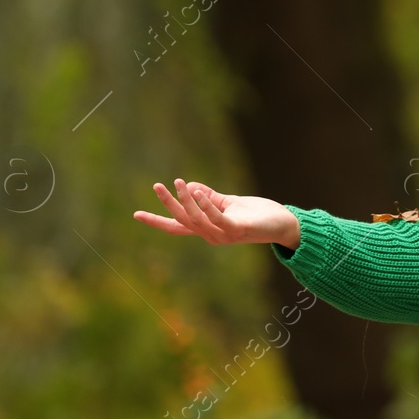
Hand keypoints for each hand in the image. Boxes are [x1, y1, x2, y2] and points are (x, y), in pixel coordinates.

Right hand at [133, 178, 300, 249]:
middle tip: (156, 186)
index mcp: (207, 229)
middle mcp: (211, 235)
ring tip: (178, 182)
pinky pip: (217, 218)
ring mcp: (223, 235)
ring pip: (197, 219)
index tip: (135, 214)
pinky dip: (206, 205)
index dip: (157, 220)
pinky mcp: (237, 230)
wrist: (283, 224)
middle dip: (168, 204)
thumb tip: (190, 186)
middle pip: (183, 221)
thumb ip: (210, 197)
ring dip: (186, 200)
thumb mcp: (229, 203)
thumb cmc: (256, 214)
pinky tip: (198, 191)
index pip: (177, 226)